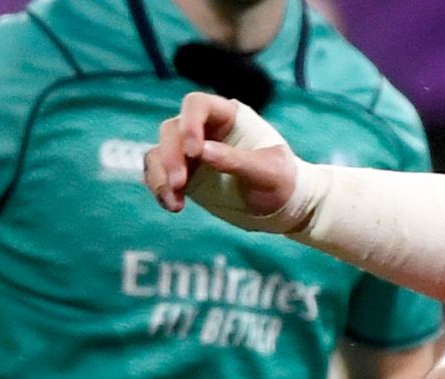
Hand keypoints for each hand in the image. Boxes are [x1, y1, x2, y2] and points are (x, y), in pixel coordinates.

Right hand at [144, 92, 299, 222]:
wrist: (284, 206)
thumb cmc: (283, 182)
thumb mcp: (268, 172)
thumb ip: (237, 160)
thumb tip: (202, 151)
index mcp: (229, 116)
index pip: (197, 105)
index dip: (190, 123)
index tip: (194, 152)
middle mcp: (205, 128)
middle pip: (172, 130)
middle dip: (171, 156)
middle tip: (179, 183)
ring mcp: (191, 151)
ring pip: (160, 152)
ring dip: (160, 176)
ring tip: (174, 204)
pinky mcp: (185, 174)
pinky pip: (160, 174)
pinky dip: (160, 188)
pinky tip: (172, 206)